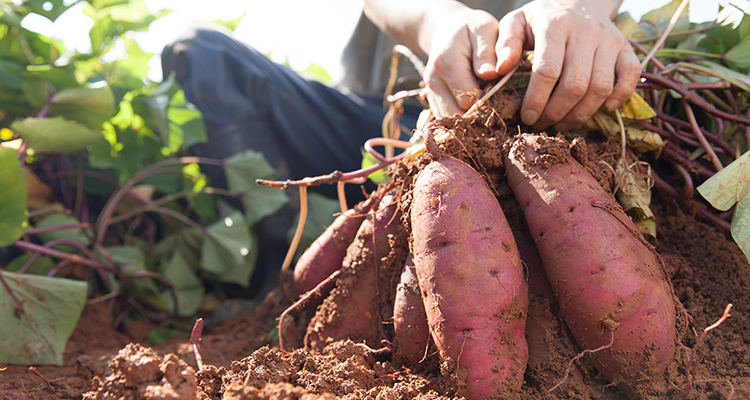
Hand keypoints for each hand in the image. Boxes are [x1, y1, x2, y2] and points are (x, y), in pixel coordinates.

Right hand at [422, 7, 503, 118]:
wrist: (448, 30)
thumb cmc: (472, 29)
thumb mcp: (484, 29)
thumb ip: (487, 51)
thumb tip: (491, 74)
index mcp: (447, 63)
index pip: (469, 99)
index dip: (490, 102)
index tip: (505, 97)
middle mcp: (434, 81)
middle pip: (458, 116)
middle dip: (480, 118)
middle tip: (500, 110)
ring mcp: (430, 93)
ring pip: (450, 124)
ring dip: (471, 124)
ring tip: (489, 114)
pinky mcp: (432, 101)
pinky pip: (447, 121)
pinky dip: (463, 123)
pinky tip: (478, 114)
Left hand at [496, 0, 640, 130]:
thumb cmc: (541, 18)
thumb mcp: (515, 22)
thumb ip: (504, 44)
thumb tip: (499, 69)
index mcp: (555, 26)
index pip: (547, 71)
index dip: (536, 100)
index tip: (526, 117)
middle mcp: (586, 32)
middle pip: (575, 85)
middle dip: (556, 112)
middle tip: (541, 124)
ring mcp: (609, 40)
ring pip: (601, 87)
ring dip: (581, 113)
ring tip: (562, 123)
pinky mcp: (626, 48)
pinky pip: (632, 76)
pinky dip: (621, 96)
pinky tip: (604, 109)